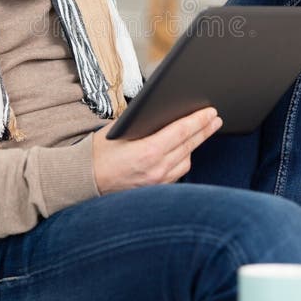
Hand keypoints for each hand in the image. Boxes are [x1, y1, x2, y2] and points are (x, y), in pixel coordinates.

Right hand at [92, 107, 222, 194]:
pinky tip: (184, 150)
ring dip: (195, 145)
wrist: (84, 181)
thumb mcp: (117, 130)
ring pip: (187, 160)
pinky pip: (178, 172)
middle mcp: (156, 169)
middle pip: (189, 145)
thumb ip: (141, 121)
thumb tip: (163, 111)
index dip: (199, 120)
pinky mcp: (156, 189)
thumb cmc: (98, 153)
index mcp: (148, 152)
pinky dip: (183, 159)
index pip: (182, 132)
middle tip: (215, 118)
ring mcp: (158, 182)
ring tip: (202, 131)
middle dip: (205, 130)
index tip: (211, 112)